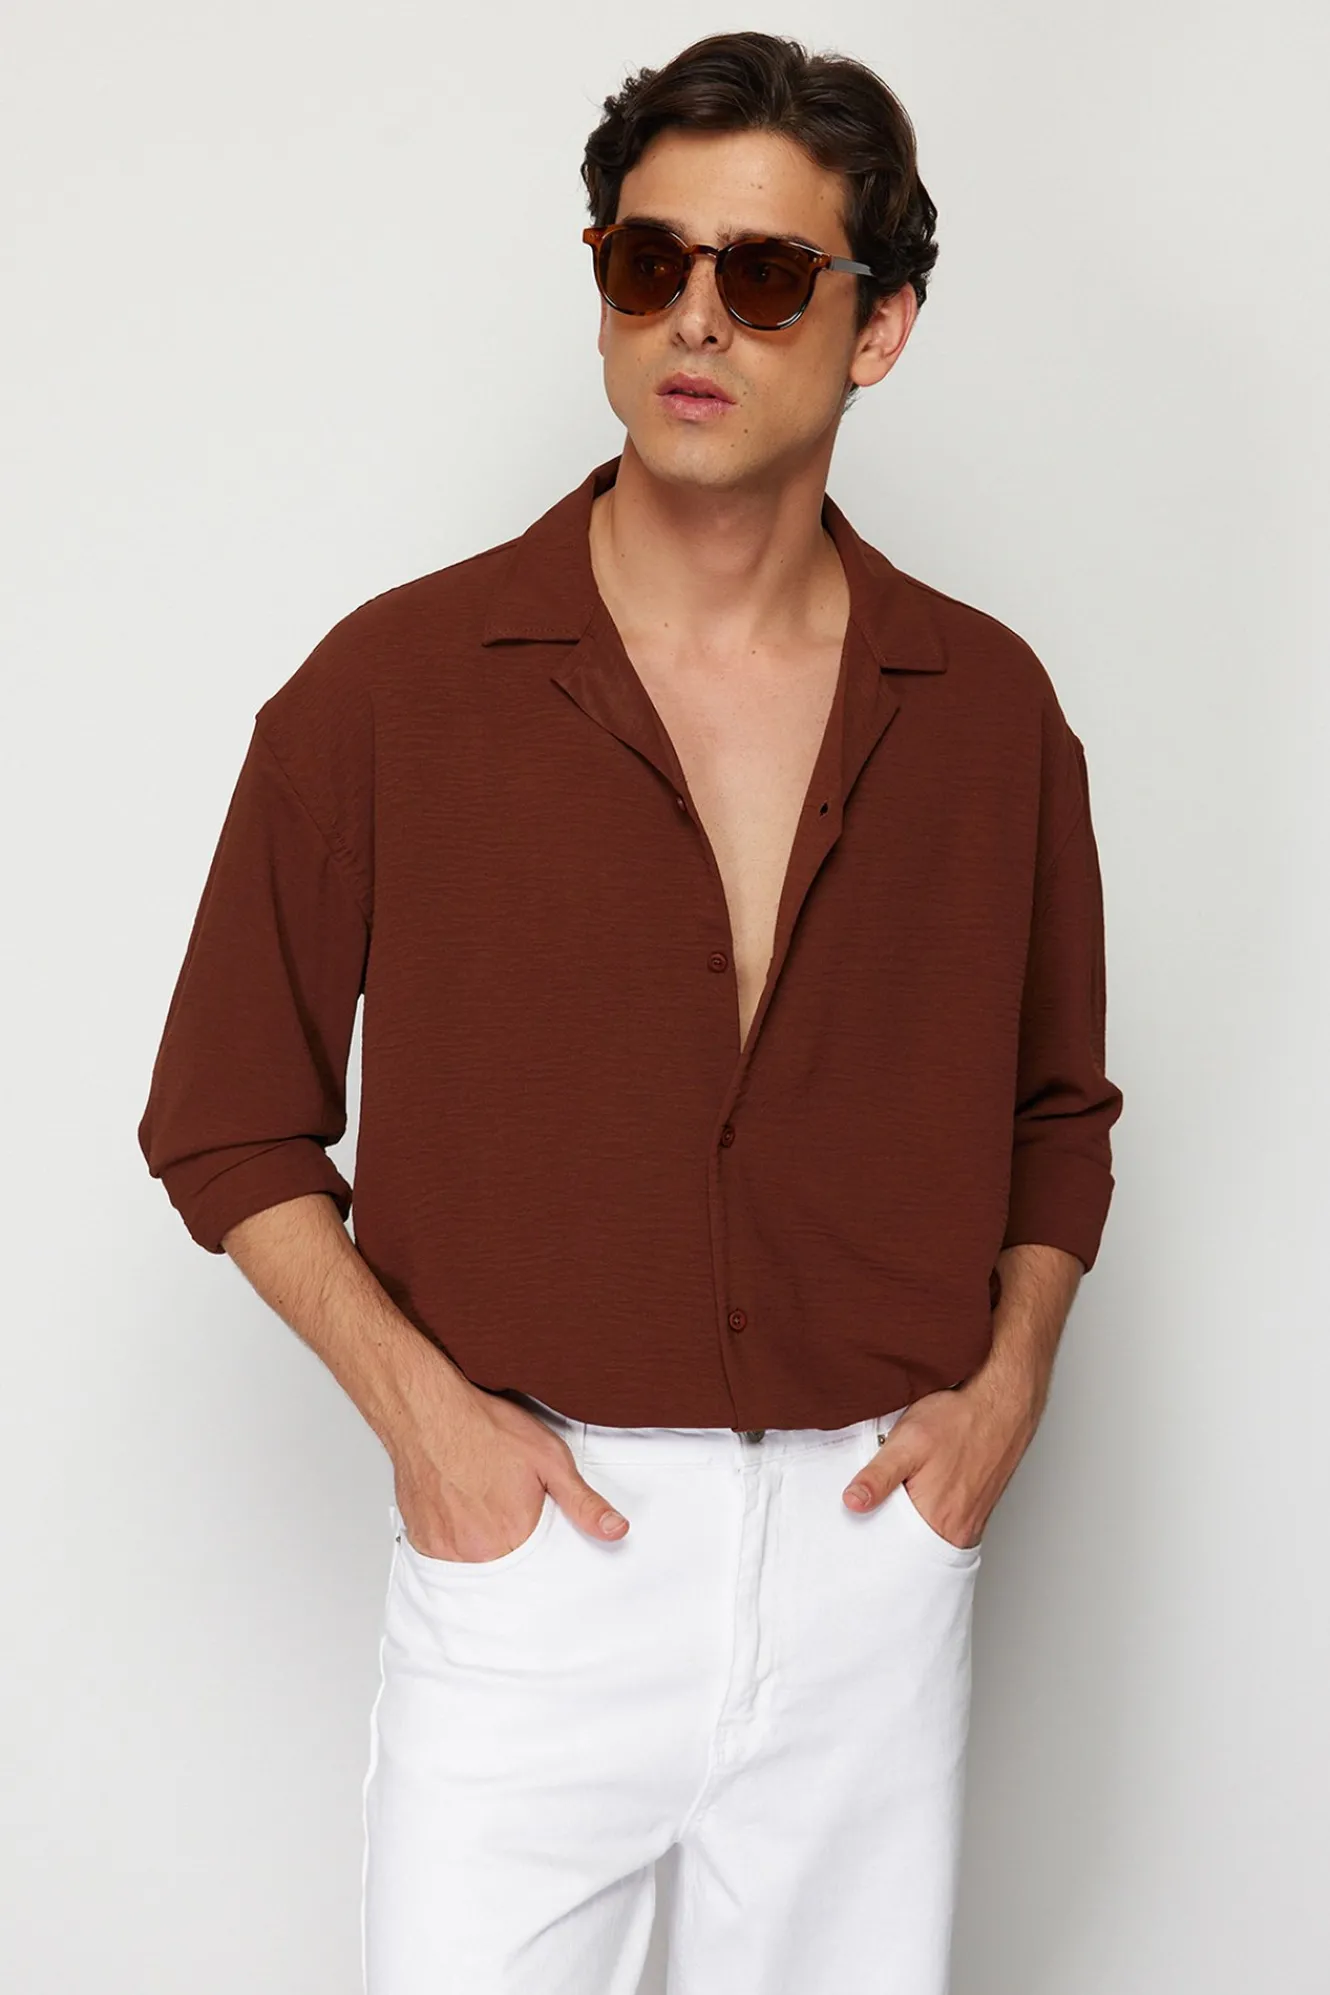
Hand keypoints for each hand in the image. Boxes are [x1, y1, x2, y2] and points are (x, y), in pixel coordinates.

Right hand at [392, 1384, 628, 1562]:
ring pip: (474, 1564)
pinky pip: (445, 1555)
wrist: (428, 1411)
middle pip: (505, 1569)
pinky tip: (461, 1509)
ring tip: (486, 1506)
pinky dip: (455, 1540)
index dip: (542, 1554)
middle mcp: (475, 1552)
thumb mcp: (549, 1458)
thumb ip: (583, 1502)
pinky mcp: (422, 1538)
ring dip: (483, 1545)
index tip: (540, 1538)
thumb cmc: (485, 1428)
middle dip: (514, 1548)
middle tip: (508, 1511)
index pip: (538, 1572)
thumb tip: (615, 1529)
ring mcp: (444, 1548)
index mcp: (513, 1538)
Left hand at [840, 1381, 1037, 1549]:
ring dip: (908, 1522)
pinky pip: (945, 1525)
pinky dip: (928, 1514)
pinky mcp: (975, 1512)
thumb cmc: (959, 1420)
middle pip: (911, 1548)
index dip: (872, 1540)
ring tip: (897, 1497)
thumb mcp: (907, 1442)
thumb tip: (852, 1502)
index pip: (895, 1551)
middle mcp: (958, 1530)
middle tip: (872, 1509)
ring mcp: (970, 1524)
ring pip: (927, 1536)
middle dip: (889, 1532)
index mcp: (937, 1520)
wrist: (1000, 1405)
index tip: (856, 1526)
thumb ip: (878, 1476)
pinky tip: (921, 1491)